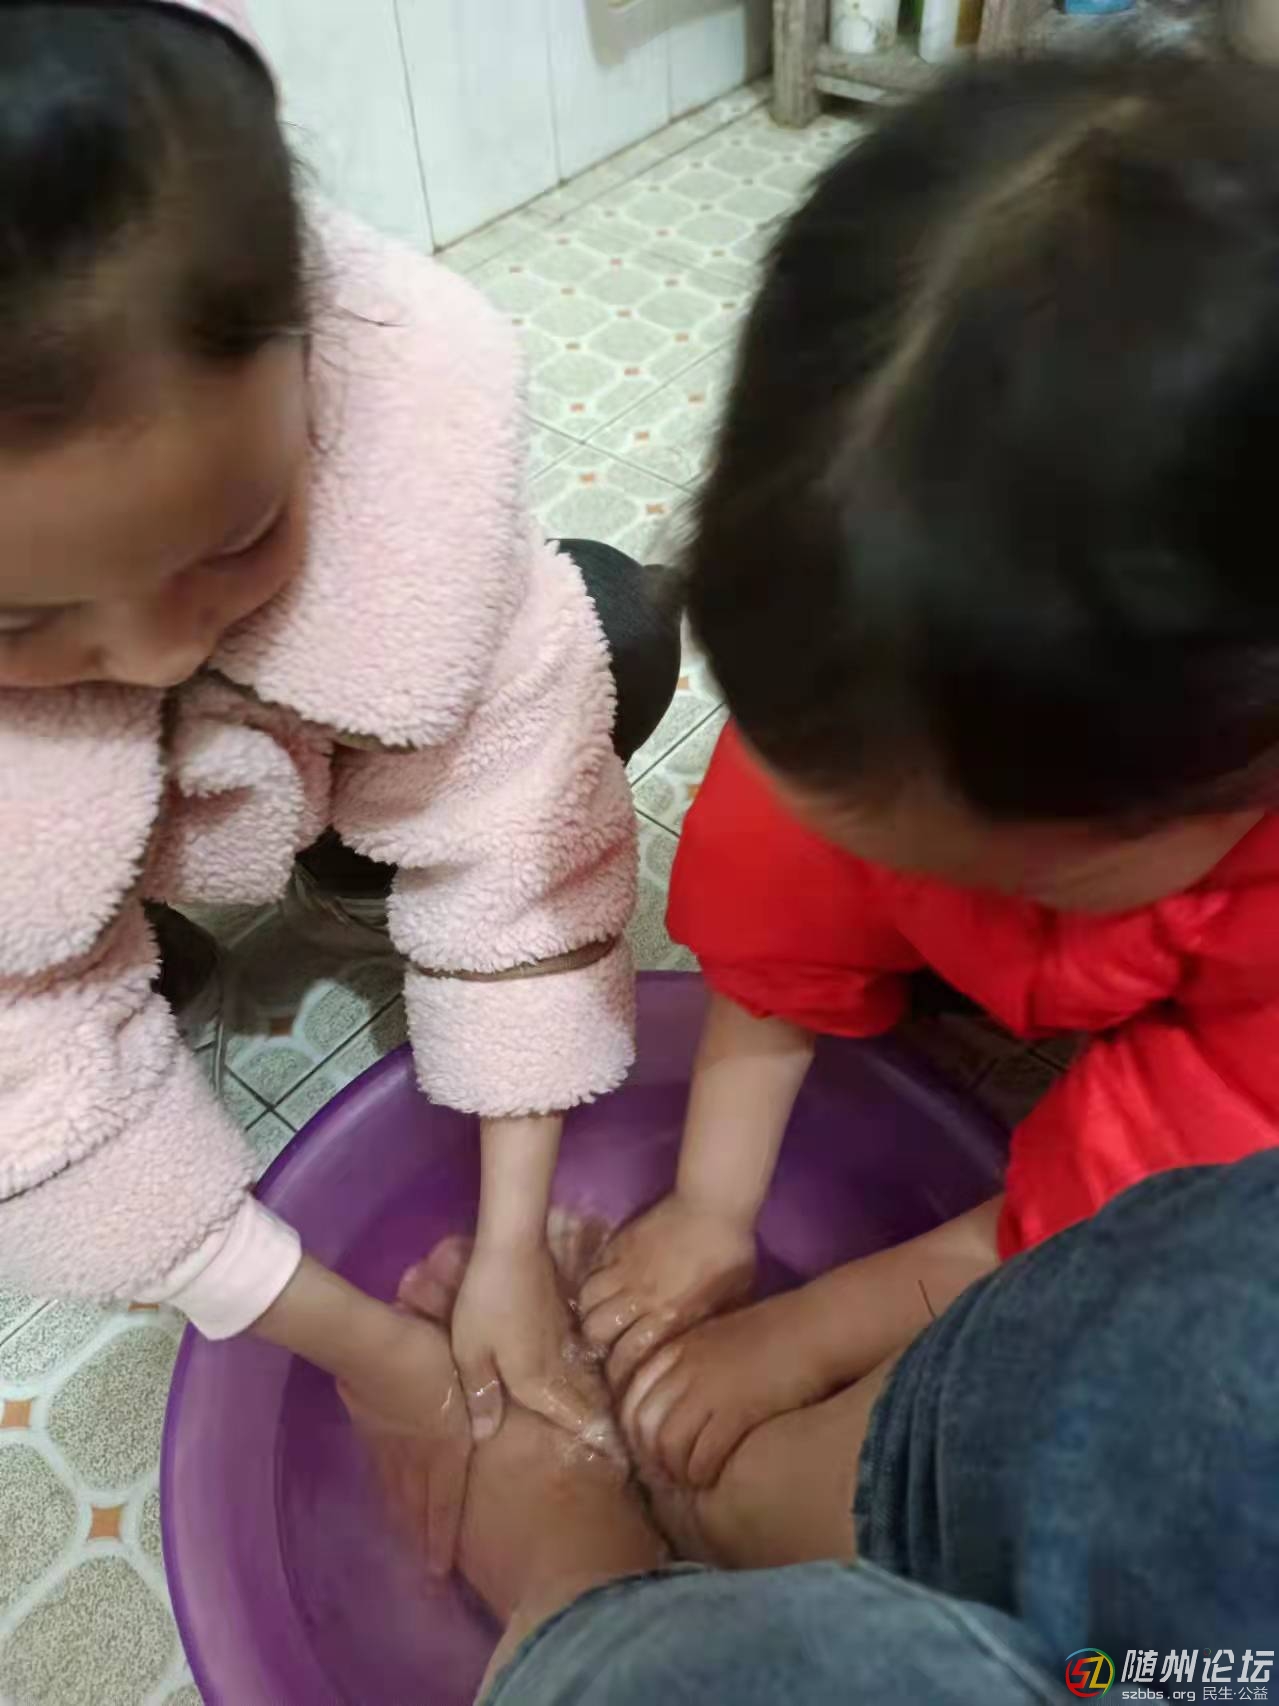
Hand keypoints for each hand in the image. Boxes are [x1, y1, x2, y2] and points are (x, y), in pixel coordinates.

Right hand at [337, 1309, 471, 1576]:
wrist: (375, 1344)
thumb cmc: (430, 1353)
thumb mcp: (470, 1373)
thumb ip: (483, 1400)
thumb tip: (491, 1428)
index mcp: (444, 1446)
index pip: (444, 1504)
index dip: (441, 1540)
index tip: (439, 1575)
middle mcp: (415, 1454)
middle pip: (418, 1506)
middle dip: (422, 1541)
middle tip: (424, 1575)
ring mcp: (389, 1442)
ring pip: (397, 1491)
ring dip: (404, 1520)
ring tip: (408, 1545)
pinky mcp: (369, 1427)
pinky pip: (380, 1469)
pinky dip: (386, 1491)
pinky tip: (386, 1498)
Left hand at [451, 1240, 618, 1455]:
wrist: (512, 1248)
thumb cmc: (486, 1302)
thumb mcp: (471, 1350)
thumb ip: (481, 1392)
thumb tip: (487, 1434)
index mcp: (534, 1378)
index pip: (569, 1416)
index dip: (590, 1435)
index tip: (615, 1458)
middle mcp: (556, 1362)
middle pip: (580, 1398)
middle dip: (597, 1421)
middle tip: (615, 1444)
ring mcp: (563, 1336)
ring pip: (580, 1374)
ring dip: (591, 1395)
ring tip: (601, 1414)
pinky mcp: (562, 1314)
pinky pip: (576, 1352)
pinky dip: (582, 1367)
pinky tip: (581, 1368)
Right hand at [578, 1193, 756, 1392]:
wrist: (715, 1205)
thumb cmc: (731, 1254)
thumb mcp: (732, 1300)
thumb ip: (707, 1326)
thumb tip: (694, 1348)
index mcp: (670, 1317)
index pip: (626, 1356)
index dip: (618, 1372)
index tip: (620, 1376)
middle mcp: (641, 1299)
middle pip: (596, 1330)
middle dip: (597, 1343)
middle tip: (606, 1343)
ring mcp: (625, 1270)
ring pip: (588, 1301)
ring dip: (591, 1312)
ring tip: (600, 1316)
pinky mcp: (618, 1245)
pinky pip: (593, 1271)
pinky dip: (593, 1284)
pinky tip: (602, 1288)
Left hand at [620, 1287, 827, 1488]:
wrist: (813, 1326)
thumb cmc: (772, 1333)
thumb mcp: (716, 1339)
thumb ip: (689, 1365)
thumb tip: (673, 1402)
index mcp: (676, 1349)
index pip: (631, 1399)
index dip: (635, 1431)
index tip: (651, 1448)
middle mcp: (684, 1368)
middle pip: (643, 1425)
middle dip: (652, 1456)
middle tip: (669, 1471)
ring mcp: (708, 1389)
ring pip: (667, 1445)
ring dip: (677, 1469)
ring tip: (691, 1478)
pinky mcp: (736, 1411)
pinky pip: (702, 1456)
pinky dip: (702, 1473)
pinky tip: (712, 1476)